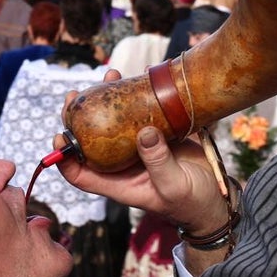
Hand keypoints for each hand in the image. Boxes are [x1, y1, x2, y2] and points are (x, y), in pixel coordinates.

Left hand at [58, 71, 227, 234]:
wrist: (216, 197)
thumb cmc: (190, 202)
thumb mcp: (172, 186)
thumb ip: (158, 162)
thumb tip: (144, 132)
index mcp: (119, 182)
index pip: (81, 174)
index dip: (65, 159)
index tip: (60, 137)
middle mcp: (124, 163)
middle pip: (93, 140)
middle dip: (81, 118)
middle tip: (76, 95)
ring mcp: (140, 146)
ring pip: (116, 121)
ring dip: (110, 99)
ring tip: (110, 75)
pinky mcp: (159, 134)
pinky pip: (144, 112)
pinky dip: (139, 95)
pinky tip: (139, 76)